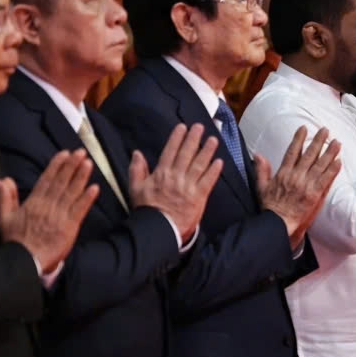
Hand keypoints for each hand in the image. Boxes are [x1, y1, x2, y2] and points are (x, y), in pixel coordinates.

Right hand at [0, 151, 98, 272]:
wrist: (24, 261)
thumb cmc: (15, 242)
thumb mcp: (4, 218)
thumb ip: (6, 197)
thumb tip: (3, 180)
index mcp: (33, 203)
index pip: (46, 179)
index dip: (56, 165)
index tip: (65, 153)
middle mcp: (47, 206)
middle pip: (61, 182)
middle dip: (71, 166)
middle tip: (81, 152)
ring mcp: (59, 216)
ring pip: (72, 192)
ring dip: (81, 177)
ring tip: (88, 163)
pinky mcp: (70, 227)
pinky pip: (80, 210)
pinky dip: (87, 199)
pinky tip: (94, 188)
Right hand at [129, 124, 224, 241]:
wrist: (159, 229)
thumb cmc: (147, 209)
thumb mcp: (136, 188)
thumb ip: (137, 169)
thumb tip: (137, 153)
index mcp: (161, 174)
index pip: (170, 151)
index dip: (177, 138)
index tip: (183, 127)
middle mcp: (176, 177)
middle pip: (186, 154)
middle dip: (194, 139)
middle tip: (200, 127)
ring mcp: (188, 186)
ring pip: (199, 164)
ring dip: (207, 151)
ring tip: (213, 139)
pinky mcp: (199, 197)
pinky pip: (208, 181)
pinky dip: (214, 171)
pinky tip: (219, 161)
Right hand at [254, 126, 342, 242]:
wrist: (278, 224)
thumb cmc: (270, 207)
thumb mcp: (261, 187)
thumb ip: (261, 170)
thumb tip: (258, 154)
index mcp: (283, 173)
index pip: (292, 151)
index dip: (298, 139)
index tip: (304, 128)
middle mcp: (296, 176)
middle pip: (309, 154)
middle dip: (318, 141)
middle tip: (325, 130)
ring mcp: (306, 184)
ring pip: (320, 164)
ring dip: (329, 152)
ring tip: (337, 142)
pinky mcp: (315, 194)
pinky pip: (326, 179)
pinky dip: (332, 170)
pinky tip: (339, 161)